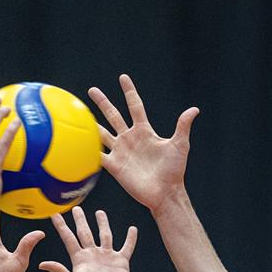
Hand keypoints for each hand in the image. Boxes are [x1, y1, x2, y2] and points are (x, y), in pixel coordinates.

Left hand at [40, 207, 137, 271]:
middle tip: (76, 208)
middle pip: (85, 233)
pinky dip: (130, 238)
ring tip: (100, 212)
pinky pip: (127, 247)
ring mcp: (107, 258)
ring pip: (105, 236)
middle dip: (80, 220)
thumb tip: (42, 264)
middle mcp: (92, 256)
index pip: (68, 238)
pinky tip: (133, 229)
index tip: (54, 214)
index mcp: (79, 259)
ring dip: (102, 224)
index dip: (61, 226)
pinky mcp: (121, 262)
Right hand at [89, 74, 198, 212]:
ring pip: (102, 133)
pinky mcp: (115, 166)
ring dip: (91, 124)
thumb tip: (194, 109)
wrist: (165, 193)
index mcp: (144, 131)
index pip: (135, 106)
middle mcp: (130, 139)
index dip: (129, 92)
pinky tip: (77, 143)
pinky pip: (98, 156)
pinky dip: (88, 150)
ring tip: (78, 115)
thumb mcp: (179, 145)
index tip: (122, 78)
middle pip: (113, 115)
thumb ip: (182, 126)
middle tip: (91, 90)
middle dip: (103, 102)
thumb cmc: (174, 170)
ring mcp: (121, 152)